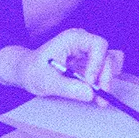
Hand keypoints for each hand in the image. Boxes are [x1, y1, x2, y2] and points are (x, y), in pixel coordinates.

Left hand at [5, 28, 124, 102]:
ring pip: (111, 63)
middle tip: (100, 97)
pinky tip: (96, 95)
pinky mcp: (91, 64)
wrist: (28, 73)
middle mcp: (84, 43)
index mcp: (73, 39)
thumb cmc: (33, 71)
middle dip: (105, 77)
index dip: (98, 64)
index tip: (90, 83)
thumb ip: (67, 87)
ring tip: (99, 98)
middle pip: (107, 56)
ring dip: (107, 81)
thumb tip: (90, 93)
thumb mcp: (46, 82)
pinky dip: (104, 83)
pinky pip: (106, 71)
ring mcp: (89, 53)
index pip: (98, 45)